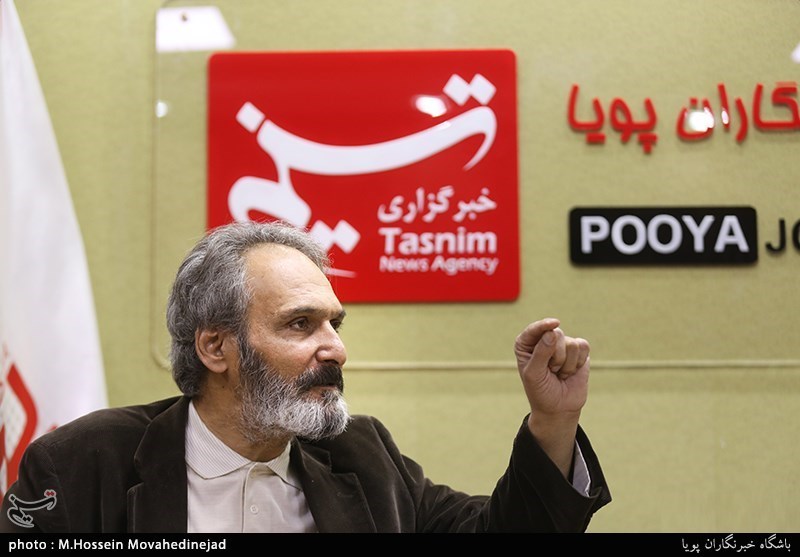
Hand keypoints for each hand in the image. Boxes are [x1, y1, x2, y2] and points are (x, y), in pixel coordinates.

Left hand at [514, 318, 590, 474]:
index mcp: (526, 344)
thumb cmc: (540, 391)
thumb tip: (552, 333)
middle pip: (557, 335)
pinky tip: (571, 371)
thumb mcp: (534, 374)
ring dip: (567, 364)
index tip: (554, 324)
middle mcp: (544, 340)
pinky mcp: (578, 351)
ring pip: (571, 343)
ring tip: (559, 373)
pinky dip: (578, 362)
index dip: (544, 325)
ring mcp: (562, 344)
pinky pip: (583, 346)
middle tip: (551, 371)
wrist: (558, 408)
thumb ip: (541, 353)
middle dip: (556, 357)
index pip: (535, 329)